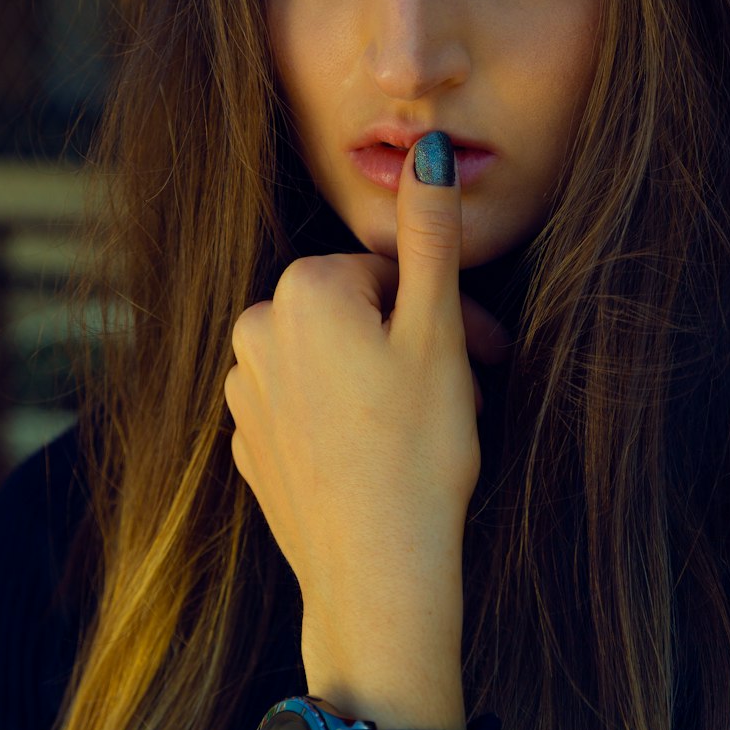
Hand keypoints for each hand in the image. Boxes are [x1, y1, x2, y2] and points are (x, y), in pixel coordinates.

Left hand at [224, 132, 511, 727]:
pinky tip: (384, 455)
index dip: (444, 307)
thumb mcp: (437, 330)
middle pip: (359, 311)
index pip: (388, 271)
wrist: (377, 579)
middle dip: (416, 338)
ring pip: (334, 357)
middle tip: (471, 383)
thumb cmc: (416, 451)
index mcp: (299, 291)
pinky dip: (347, 416)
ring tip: (428, 424)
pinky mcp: (249, 447)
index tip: (486, 348)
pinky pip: (307, 405)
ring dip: (383, 375)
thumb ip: (430, 233)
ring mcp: (243, 394)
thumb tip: (425, 149)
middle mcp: (254, 331)